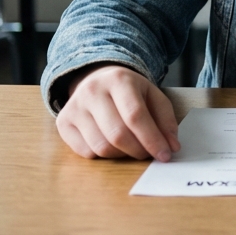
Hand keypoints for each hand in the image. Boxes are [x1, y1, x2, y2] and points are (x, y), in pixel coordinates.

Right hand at [57, 64, 180, 161]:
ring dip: (122, 155)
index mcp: (119, 80)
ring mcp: (75, 107)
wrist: (96, 79)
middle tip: (149, 154)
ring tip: (132, 148)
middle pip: (117, 134)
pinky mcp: (63, 122)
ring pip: (101, 147)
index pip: (136, 116)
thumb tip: (172, 146)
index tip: (165, 155)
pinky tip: (112, 145)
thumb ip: (165, 119)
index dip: (152, 139)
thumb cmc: (129, 91)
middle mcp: (93, 91)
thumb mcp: (152, 95)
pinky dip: (103, 156)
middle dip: (138, 150)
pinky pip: (85, 152)